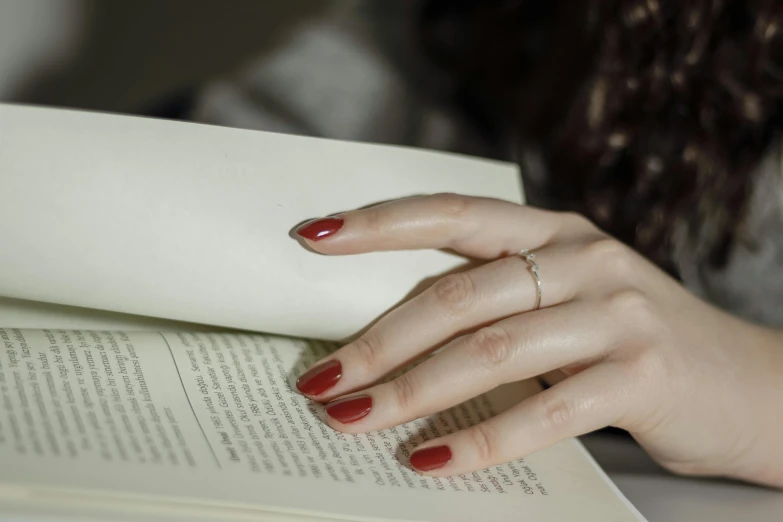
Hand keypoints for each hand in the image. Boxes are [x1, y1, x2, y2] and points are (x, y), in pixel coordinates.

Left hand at [292, 194, 782, 487]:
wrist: (745, 384)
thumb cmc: (630, 343)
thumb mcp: (565, 301)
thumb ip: (497, 303)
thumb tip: (392, 338)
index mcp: (555, 232)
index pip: (453, 213)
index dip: (380, 223)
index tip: (313, 235)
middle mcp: (582, 259)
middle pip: (457, 295)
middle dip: (379, 341)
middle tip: (321, 380)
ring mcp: (614, 314)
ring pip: (489, 350)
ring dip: (410, 392)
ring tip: (352, 421)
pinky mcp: (640, 374)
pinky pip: (542, 410)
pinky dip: (480, 440)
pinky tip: (430, 463)